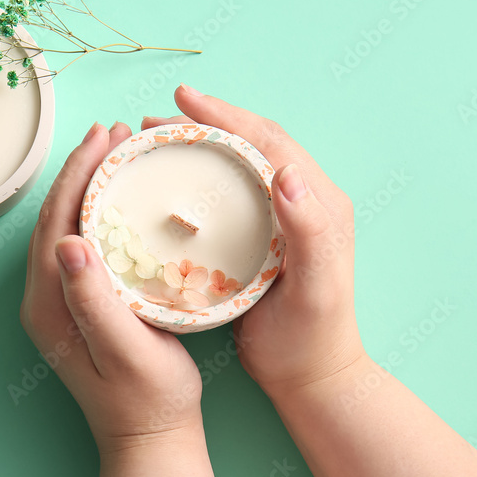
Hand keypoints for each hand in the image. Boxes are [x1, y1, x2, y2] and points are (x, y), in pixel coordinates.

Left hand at [20, 121, 204, 453]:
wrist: (150, 440)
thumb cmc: (148, 399)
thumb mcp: (126, 351)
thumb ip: (94, 300)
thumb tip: (68, 242)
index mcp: (48, 305)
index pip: (56, 221)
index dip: (78, 174)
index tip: (105, 136)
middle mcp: (44, 300)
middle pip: (56, 217)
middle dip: (82, 169)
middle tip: (114, 132)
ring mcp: (58, 303)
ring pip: (67, 227)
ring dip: (88, 185)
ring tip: (117, 151)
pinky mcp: (77, 306)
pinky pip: (81, 244)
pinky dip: (97, 211)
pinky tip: (120, 197)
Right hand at [142, 85, 364, 399]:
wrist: (310, 375)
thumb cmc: (311, 336)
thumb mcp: (315, 286)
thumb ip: (309, 230)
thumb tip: (288, 172)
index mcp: (319, 202)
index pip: (270, 142)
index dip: (227, 117)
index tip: (184, 101)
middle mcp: (303, 200)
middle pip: (252, 142)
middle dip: (207, 122)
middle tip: (157, 119)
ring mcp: (280, 216)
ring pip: (239, 162)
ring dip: (201, 144)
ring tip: (156, 139)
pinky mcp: (261, 235)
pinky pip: (229, 190)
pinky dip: (200, 174)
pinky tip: (172, 179)